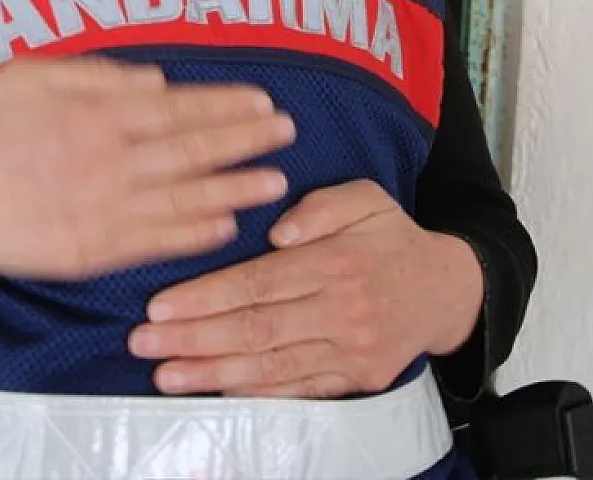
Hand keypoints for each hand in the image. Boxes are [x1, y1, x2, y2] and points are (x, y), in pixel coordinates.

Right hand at [0, 57, 294, 291]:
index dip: (226, 106)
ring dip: (235, 189)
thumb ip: (96, 72)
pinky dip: (195, 234)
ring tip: (275, 183)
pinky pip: (155, 241)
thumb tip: (156, 81)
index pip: (180, 107)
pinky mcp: (92, 250)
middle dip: (246, 142)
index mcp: (98, 112)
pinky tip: (227, 226)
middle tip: (288, 135)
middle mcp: (110, 159)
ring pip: (185, 198)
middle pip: (193, 150)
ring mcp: (104, 208)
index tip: (263, 102)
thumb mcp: (32, 74)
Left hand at [128, 180, 484, 397]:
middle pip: (256, 328)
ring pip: (271, 366)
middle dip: (193, 338)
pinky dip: (256, 394)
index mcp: (338, 262)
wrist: (448, 291)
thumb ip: (322, 207)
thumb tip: (279, 232)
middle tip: (144, 341)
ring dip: (213, 373)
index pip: (259, 282)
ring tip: (166, 374)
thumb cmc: (392, 239)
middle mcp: (343, 311)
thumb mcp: (366, 198)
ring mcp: (350, 351)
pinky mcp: (356, 379)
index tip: (161, 304)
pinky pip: (299, 390)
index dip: (206, 296)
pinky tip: (218, 391)